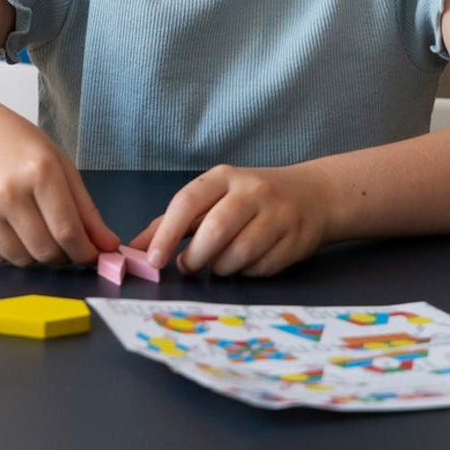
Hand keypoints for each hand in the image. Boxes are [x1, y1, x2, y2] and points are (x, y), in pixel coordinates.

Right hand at [0, 95, 117, 265]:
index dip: (85, 252)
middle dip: (62, 255)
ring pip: (22, 260)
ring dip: (35, 254)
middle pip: (47, 251)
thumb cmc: (15, 143)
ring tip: (33, 228)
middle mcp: (8, 191)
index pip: (69, 232)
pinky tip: (8, 226)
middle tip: (62, 242)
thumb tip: (108, 247)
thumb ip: (86, 209)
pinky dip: (9, 252)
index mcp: (39, 171)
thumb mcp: (58, 164)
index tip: (91, 255)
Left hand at [137, 163, 331, 276]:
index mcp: (223, 177)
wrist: (312, 195)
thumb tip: (137, 247)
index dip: (167, 233)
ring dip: (221, 268)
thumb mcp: (214, 197)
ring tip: (217, 264)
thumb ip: (177, 221)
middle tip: (188, 266)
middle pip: (215, 230)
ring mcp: (276, 215)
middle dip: (196, 257)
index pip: (187, 202)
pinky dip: (246, 272)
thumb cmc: (249, 199)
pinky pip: (261, 268)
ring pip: (239, 254)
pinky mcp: (295, 241)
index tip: (152, 259)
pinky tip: (245, 263)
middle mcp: (251, 191)